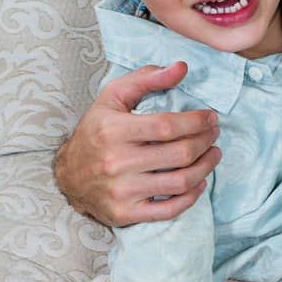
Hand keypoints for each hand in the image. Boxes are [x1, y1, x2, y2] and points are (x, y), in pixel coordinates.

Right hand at [54, 61, 220, 227]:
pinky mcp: (126, 213)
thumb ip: (146, 78)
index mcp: (113, 130)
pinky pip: (170, 209)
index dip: (197, 122)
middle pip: (180, 154)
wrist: (67, 176)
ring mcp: (121, 191)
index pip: (168, 126)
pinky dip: (192, 196)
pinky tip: (199, 181)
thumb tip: (182, 67)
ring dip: (206, 167)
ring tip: (213, 154)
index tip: (210, 117)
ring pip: (180, 182)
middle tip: (214, 134)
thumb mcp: (112, 98)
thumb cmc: (95, 132)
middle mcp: (116, 162)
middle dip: (206, 141)